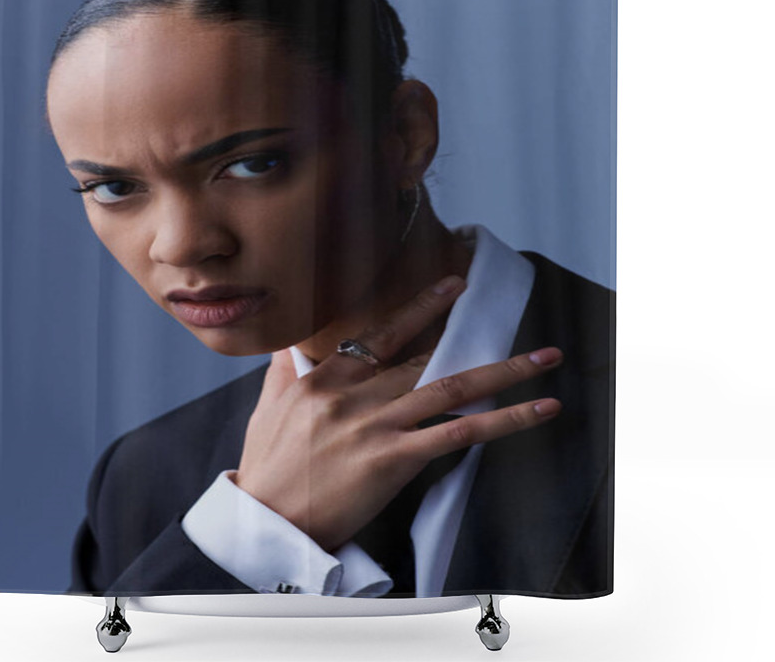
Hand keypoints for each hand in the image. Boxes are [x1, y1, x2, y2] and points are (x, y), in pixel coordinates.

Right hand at [233, 275, 562, 552]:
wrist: (264, 522)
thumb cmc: (267, 468)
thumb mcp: (269, 408)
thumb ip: (286, 371)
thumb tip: (289, 345)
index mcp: (326, 378)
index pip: (383, 334)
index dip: (422, 308)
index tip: (453, 287)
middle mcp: (355, 395)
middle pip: (427, 359)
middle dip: (476, 339)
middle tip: (520, 331)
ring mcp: (377, 426)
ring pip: (452, 388)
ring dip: (506, 372)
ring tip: (546, 359)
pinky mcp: (393, 460)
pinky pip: (458, 435)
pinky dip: (503, 421)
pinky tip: (536, 410)